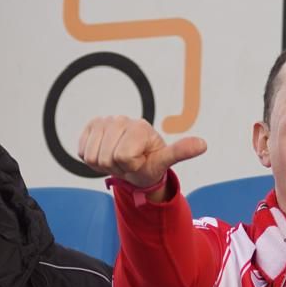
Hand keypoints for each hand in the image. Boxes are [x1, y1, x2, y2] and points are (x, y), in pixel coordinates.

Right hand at [78, 115, 206, 195]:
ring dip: (103, 164)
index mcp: (139, 126)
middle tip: (127, 163)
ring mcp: (104, 121)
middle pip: (106, 157)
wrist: (134, 162)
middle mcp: (121, 119)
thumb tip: (203, 145)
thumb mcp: (164, 160)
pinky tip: (104, 154)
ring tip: (117, 160)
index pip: (124, 156)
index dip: (130, 166)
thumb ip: (180, 151)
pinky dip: (90, 160)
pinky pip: (82, 151)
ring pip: (91, 156)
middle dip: (116, 167)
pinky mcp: (91, 126)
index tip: (138, 162)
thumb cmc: (150, 162)